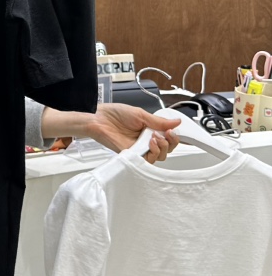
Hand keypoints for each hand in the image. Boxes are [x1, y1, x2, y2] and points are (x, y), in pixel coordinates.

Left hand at [40, 103, 181, 163]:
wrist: (98, 119)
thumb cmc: (115, 114)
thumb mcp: (140, 114)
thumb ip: (158, 121)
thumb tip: (177, 122)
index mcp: (150, 129)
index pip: (168, 138)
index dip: (174, 137)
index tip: (173, 131)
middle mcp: (146, 140)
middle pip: (167, 149)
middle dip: (170, 143)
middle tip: (166, 134)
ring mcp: (139, 148)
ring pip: (159, 156)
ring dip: (162, 148)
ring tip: (154, 138)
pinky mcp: (132, 155)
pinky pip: (146, 161)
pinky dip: (152, 154)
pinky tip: (149, 144)